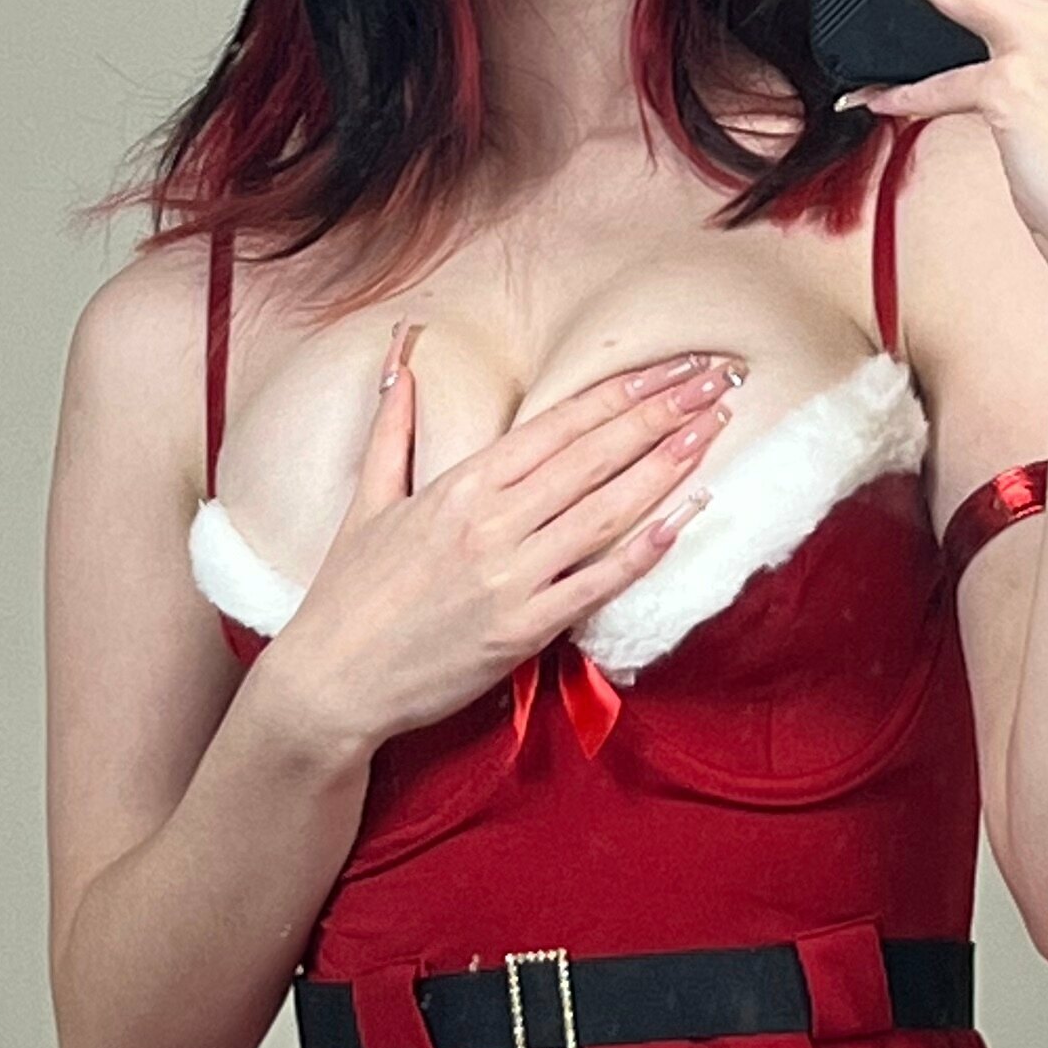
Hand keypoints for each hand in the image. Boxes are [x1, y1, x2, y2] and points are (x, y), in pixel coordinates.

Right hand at [256, 344, 744, 757]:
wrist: (330, 681)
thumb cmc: (347, 593)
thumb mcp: (366, 500)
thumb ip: (393, 431)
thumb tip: (403, 365)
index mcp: (459, 485)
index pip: (557, 425)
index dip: (620, 393)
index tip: (668, 368)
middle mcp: (490, 522)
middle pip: (594, 456)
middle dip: (660, 414)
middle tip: (717, 381)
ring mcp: (510, 576)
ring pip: (605, 511)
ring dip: (666, 468)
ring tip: (714, 431)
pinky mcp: (522, 630)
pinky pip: (596, 583)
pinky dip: (644, 550)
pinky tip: (685, 518)